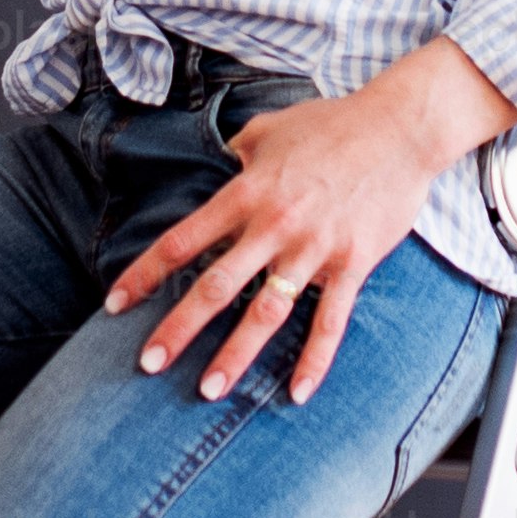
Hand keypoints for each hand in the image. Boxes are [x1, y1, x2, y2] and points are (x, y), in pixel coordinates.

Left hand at [104, 42, 516, 403]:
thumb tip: (218, 163)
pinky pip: (331, 321)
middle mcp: (274, 225)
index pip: (183, 240)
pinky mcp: (353, 263)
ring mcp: (314, 248)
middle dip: (178, 328)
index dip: (145, 274)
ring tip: (209, 391)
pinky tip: (297, 394)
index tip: (115, 305)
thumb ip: (237, 151)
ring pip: (266, 312)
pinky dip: (315, 360)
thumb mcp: (269, 129)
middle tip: (147, 364)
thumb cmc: (332, 124)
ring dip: (236, 355)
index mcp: (247, 192)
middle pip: (216, 286)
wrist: (400, 127)